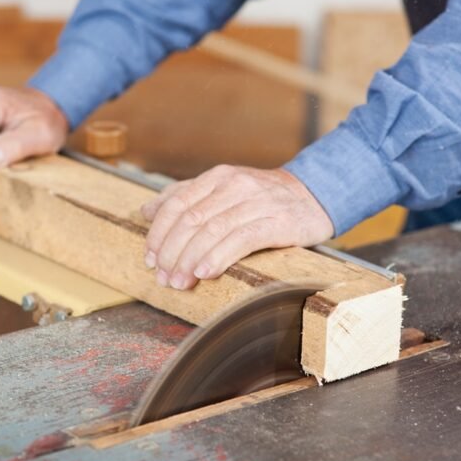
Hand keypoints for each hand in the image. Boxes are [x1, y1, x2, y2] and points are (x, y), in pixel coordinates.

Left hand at [141, 165, 334, 289]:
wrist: (314, 196)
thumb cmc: (263, 199)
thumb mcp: (223, 189)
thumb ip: (185, 197)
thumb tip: (146, 212)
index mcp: (217, 178)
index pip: (177, 204)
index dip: (159, 233)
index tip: (150, 258)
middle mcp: (234, 186)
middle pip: (191, 220)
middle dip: (172, 252)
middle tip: (163, 277)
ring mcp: (256, 202)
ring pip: (213, 231)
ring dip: (190, 260)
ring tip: (180, 282)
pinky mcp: (277, 222)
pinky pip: (241, 240)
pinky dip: (219, 257)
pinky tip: (206, 273)